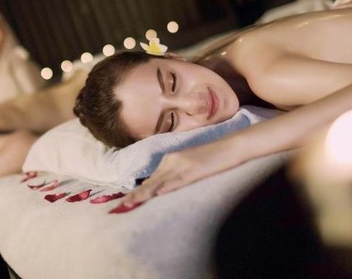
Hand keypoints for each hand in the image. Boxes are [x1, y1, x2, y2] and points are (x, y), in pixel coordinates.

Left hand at [121, 137, 241, 207]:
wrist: (232, 145)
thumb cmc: (214, 156)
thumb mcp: (191, 164)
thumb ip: (177, 174)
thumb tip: (163, 188)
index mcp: (171, 159)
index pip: (151, 179)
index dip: (137, 191)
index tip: (124, 203)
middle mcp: (172, 160)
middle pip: (150, 181)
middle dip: (135, 195)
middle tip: (120, 207)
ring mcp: (183, 164)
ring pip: (159, 182)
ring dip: (144, 193)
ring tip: (130, 203)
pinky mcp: (194, 169)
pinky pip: (178, 180)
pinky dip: (167, 186)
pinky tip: (158, 193)